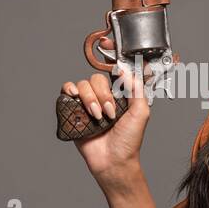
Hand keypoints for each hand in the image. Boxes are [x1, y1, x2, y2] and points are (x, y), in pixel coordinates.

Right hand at [61, 39, 151, 186]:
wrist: (113, 162)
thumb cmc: (129, 141)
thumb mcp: (141, 112)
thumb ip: (137, 88)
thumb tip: (125, 69)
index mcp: (119, 94)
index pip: (112, 71)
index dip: (109, 58)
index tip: (106, 45)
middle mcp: (103, 96)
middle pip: (96, 78)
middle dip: (102, 94)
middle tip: (109, 112)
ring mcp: (88, 103)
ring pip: (82, 85)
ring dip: (90, 99)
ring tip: (97, 117)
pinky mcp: (74, 112)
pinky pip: (66, 92)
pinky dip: (70, 93)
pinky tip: (77, 103)